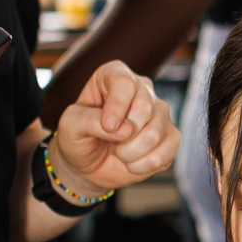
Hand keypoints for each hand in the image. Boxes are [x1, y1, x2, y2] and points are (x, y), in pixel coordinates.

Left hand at [48, 61, 176, 197]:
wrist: (88, 164)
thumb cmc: (78, 137)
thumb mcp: (70, 125)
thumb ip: (90, 121)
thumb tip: (128, 129)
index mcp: (115, 75)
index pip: (125, 83)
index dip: (117, 107)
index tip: (106, 127)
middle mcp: (142, 89)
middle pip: (144, 107)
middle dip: (122, 135)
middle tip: (110, 141)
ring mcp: (160, 113)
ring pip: (154, 133)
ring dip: (130, 153)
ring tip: (119, 152)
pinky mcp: (171, 137)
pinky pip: (166, 152)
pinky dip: (142, 165)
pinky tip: (132, 163)